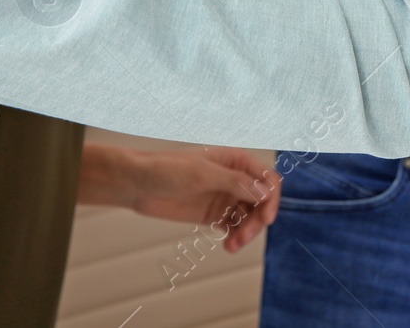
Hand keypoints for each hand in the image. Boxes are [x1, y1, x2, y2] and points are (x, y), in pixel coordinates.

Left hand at [81, 145, 281, 252]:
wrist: (137, 184)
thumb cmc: (166, 169)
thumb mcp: (202, 173)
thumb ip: (235, 182)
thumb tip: (265, 192)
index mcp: (237, 161)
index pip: (267, 179)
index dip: (271, 199)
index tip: (266, 219)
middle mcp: (235, 179)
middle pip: (261, 202)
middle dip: (256, 221)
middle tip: (242, 237)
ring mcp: (225, 197)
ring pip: (249, 217)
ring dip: (246, 232)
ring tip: (233, 247)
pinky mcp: (214, 214)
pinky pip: (234, 227)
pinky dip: (236, 237)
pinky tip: (229, 246)